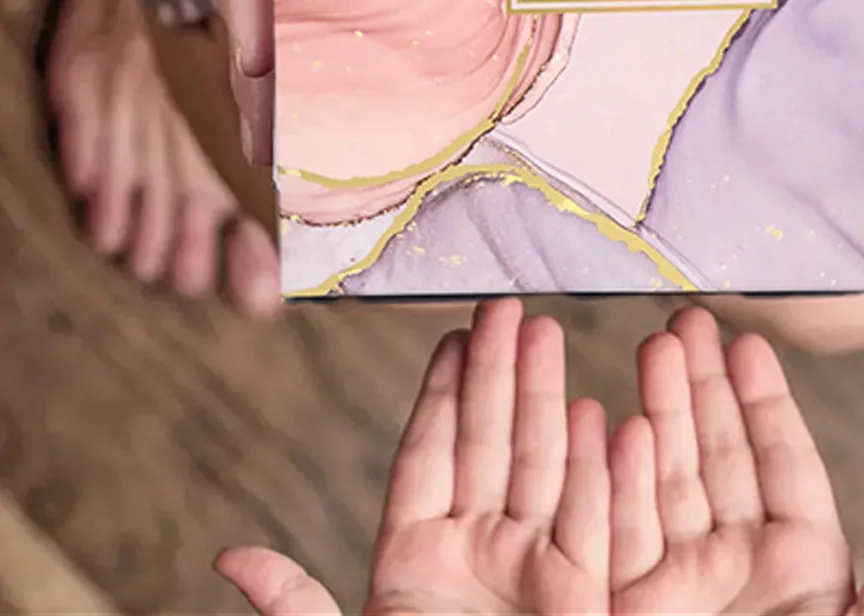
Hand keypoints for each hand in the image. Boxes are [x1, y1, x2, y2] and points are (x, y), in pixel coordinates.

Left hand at [216, 299, 609, 614]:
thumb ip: (298, 609)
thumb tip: (228, 557)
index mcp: (412, 560)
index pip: (429, 454)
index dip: (444, 393)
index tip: (456, 334)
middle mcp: (476, 552)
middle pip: (489, 443)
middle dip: (499, 374)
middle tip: (505, 306)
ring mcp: (533, 571)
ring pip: (542, 466)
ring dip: (548, 400)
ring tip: (549, 335)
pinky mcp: (583, 598)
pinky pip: (595, 525)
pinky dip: (602, 475)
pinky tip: (607, 419)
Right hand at [609, 308, 863, 614]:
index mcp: (800, 572)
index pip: (782, 464)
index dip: (762, 402)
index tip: (746, 342)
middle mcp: (736, 568)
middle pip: (717, 453)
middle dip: (702, 384)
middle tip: (686, 321)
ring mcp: (676, 581)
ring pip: (665, 474)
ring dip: (656, 408)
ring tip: (650, 346)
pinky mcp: (623, 602)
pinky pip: (615, 525)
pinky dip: (608, 471)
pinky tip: (602, 418)